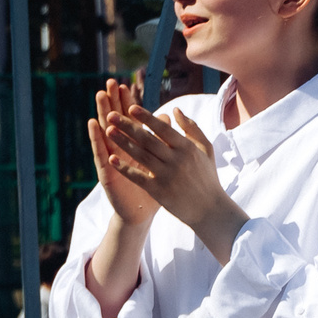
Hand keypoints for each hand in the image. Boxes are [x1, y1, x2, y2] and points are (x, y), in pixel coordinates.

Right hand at [87, 81, 159, 228]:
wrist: (141, 212)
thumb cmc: (152, 186)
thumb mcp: (160, 161)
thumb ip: (162, 139)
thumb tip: (168, 116)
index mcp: (134, 146)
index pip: (130, 120)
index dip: (127, 103)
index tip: (126, 85)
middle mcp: (120, 149)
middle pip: (116, 121)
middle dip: (113, 102)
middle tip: (109, 83)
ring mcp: (112, 159)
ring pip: (106, 132)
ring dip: (102, 113)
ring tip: (100, 96)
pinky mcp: (107, 171)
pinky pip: (102, 152)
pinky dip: (97, 138)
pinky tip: (94, 124)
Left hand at [102, 103, 245, 262]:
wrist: (210, 210)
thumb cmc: (207, 176)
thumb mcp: (206, 149)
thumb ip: (192, 128)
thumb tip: (174, 109)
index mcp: (188, 148)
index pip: (163, 129)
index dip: (147, 117)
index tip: (131, 107)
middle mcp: (177, 160)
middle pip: (148, 140)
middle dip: (128, 126)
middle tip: (111, 115)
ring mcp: (167, 176)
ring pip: (141, 155)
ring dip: (122, 142)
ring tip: (108, 131)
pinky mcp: (159, 191)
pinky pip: (138, 176)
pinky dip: (124, 167)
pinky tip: (111, 158)